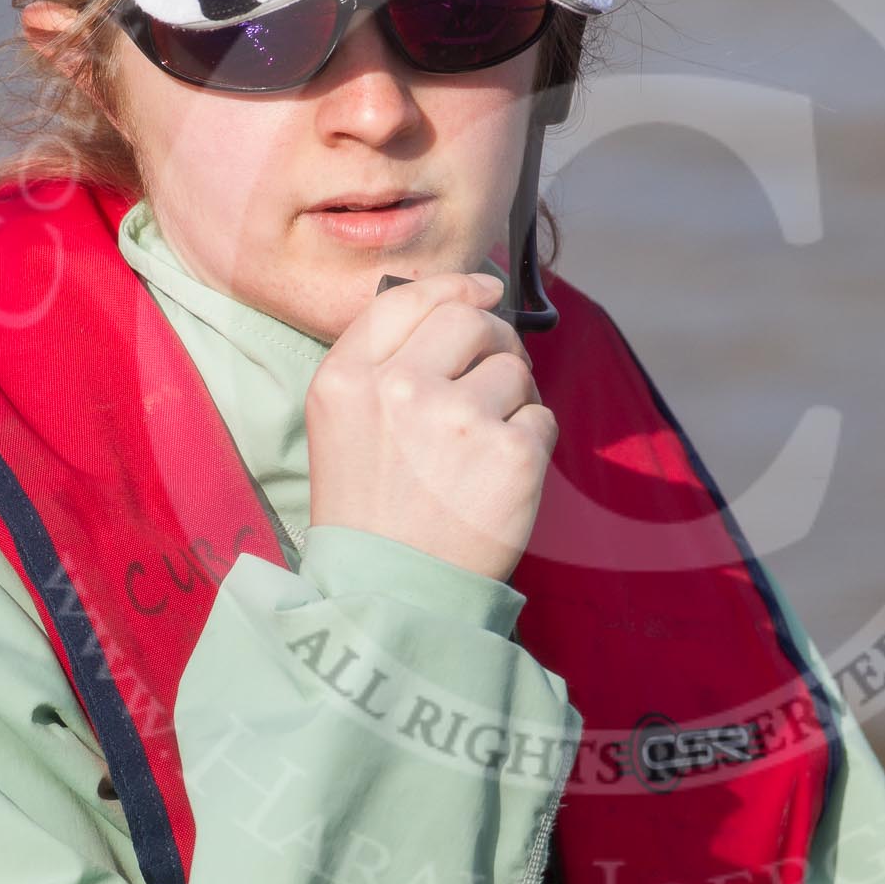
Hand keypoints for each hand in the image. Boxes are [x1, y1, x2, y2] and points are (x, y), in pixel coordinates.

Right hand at [305, 272, 557, 583]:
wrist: (390, 598)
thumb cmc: (370, 511)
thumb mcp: (343, 424)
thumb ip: (385, 360)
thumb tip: (467, 297)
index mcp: (346, 379)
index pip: (409, 298)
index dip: (456, 284)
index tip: (485, 287)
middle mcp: (399, 389)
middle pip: (472, 319)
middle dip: (494, 339)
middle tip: (495, 374)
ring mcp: (458, 420)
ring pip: (514, 369)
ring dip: (513, 398)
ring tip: (484, 446)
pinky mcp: (511, 454)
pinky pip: (541, 417)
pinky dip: (529, 442)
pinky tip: (498, 478)